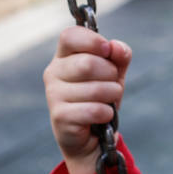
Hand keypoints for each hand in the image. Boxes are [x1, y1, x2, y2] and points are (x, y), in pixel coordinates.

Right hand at [43, 25, 131, 173]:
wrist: (91, 137)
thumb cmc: (100, 98)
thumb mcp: (114, 73)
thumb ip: (119, 55)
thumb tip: (116, 47)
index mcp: (64, 56)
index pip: (70, 36)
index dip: (92, 41)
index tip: (107, 50)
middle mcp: (53, 73)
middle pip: (88, 63)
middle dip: (111, 75)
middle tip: (111, 84)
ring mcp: (53, 95)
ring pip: (97, 88)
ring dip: (112, 95)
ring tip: (107, 102)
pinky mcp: (59, 117)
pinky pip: (95, 109)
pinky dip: (107, 113)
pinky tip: (102, 117)